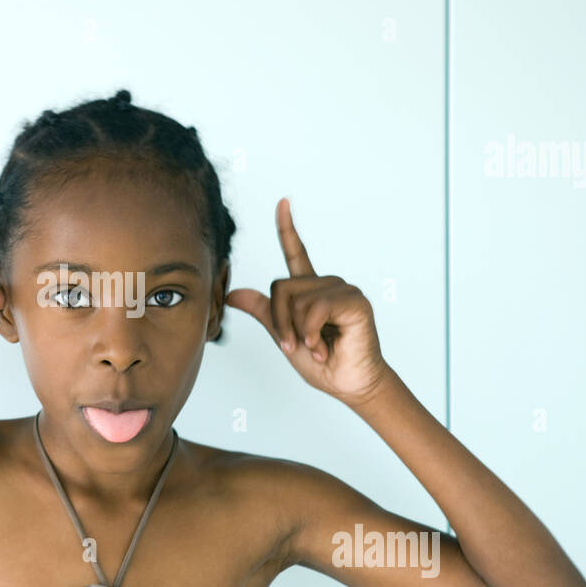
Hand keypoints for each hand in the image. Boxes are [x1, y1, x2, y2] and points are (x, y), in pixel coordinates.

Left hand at [225, 198, 391, 406]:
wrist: (349, 385)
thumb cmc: (322, 363)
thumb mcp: (284, 336)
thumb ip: (263, 312)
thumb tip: (231, 294)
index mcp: (311, 290)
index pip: (296, 252)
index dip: (287, 228)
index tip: (283, 202)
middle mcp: (327, 284)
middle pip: (279, 287)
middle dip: (280, 323)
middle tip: (298, 345)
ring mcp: (343, 290)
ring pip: (294, 300)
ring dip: (297, 332)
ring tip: (316, 348)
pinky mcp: (354, 301)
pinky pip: (315, 308)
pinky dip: (311, 333)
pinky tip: (324, 347)